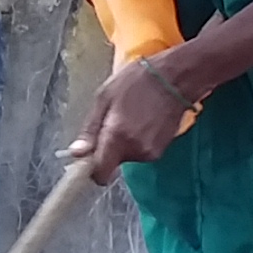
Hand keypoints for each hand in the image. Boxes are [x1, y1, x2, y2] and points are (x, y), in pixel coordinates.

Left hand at [71, 54, 198, 184]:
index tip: (88, 157)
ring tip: (131, 118)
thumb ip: (90, 130)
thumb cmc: (137, 81)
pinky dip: (138, 142)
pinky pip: (140, 152)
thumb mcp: (104, 98)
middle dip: (108, 149)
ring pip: (127, 157)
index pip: (100, 174)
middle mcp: (135, 150)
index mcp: (117, 137)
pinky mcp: (162, 151)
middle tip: (113, 123)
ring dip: (125, 144)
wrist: (176, 78)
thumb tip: (77, 153)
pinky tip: (143, 122)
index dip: (91, 169)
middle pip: (112, 164)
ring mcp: (151, 152)